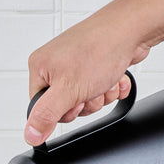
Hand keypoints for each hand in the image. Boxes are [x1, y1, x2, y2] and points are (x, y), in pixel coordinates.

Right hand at [25, 11, 148, 145]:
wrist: (133, 27)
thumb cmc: (99, 49)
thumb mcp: (68, 91)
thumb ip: (46, 115)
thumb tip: (30, 135)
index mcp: (40, 67)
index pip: (41, 108)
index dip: (62, 112)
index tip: (74, 102)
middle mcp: (56, 63)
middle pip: (66, 106)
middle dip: (85, 103)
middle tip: (91, 90)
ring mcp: (76, 63)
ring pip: (85, 99)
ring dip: (101, 96)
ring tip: (105, 80)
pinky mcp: (95, 64)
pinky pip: (100, 89)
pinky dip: (111, 87)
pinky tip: (116, 77)